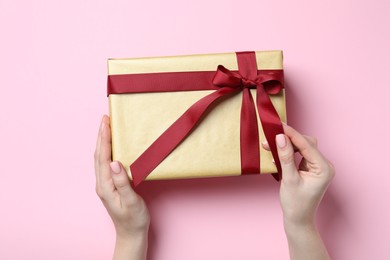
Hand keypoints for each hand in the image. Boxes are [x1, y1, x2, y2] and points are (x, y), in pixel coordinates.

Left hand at [94, 115, 149, 258]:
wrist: (131, 234)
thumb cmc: (133, 219)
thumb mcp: (131, 202)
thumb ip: (122, 182)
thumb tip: (115, 162)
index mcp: (105, 186)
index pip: (103, 157)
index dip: (104, 139)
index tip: (106, 122)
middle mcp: (102, 183)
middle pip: (99, 155)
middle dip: (101, 135)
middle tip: (105, 118)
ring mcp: (105, 184)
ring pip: (101, 158)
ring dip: (103, 141)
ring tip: (107, 127)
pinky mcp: (110, 185)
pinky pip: (106, 163)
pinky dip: (107, 150)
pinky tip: (112, 146)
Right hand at [263, 123, 334, 259]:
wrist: (298, 220)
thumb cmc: (295, 204)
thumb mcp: (289, 179)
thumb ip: (285, 157)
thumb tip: (280, 137)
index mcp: (324, 168)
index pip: (307, 145)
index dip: (292, 134)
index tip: (278, 125)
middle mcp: (324, 165)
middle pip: (306, 143)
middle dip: (288, 139)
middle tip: (270, 135)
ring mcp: (318, 167)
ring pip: (302, 147)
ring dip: (287, 145)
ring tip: (269, 145)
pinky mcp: (310, 168)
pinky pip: (300, 154)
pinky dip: (288, 152)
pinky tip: (276, 154)